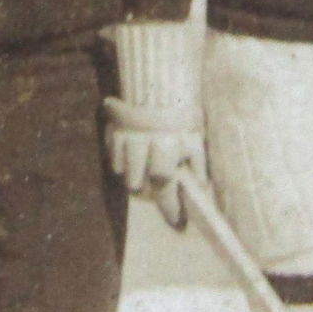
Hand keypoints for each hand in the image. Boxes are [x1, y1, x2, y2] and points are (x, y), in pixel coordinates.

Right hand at [103, 97, 206, 229]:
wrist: (160, 87)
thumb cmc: (182, 117)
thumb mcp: (195, 138)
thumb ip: (199, 163)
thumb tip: (201, 187)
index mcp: (165, 147)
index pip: (164, 185)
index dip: (171, 207)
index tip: (177, 224)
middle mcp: (142, 146)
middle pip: (136, 184)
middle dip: (145, 189)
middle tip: (153, 184)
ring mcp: (124, 140)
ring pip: (121, 173)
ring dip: (131, 175)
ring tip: (142, 166)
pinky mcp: (112, 133)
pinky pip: (111, 158)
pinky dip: (119, 160)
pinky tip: (130, 152)